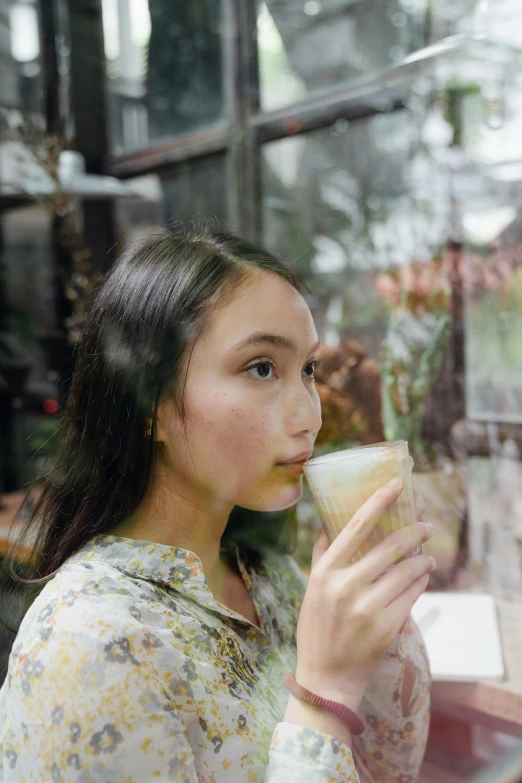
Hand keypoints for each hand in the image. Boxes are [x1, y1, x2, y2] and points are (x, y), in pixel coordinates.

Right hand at [296, 478, 434, 711]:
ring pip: (407, 571)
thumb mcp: (312, 589)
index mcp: (325, 572)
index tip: (398, 484)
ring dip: (422, 559)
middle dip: (415, 532)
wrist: (325, 678)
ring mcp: (368, 607)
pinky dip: (420, 583)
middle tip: (426, 525)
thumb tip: (330, 524)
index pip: (357, 526)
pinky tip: (422, 578)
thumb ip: (322, 556)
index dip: (380, 501)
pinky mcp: (387, 626)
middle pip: (390, 547)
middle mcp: (346, 586)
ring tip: (428, 556)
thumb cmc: (317, 629)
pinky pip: (412, 594)